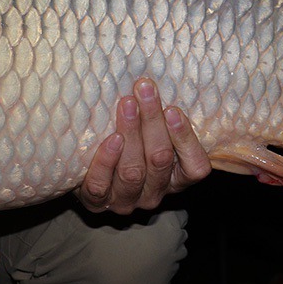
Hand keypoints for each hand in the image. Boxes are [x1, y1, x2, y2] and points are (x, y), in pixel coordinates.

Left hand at [77, 78, 210, 214]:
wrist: (88, 175)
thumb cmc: (129, 145)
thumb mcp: (152, 135)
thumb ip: (161, 118)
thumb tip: (158, 80)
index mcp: (176, 179)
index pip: (195, 167)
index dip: (185, 139)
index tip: (172, 108)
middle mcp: (154, 193)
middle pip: (159, 160)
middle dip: (152, 122)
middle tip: (144, 90)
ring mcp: (126, 201)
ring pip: (133, 171)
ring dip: (131, 134)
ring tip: (126, 105)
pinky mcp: (97, 203)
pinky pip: (101, 185)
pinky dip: (106, 161)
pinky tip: (110, 139)